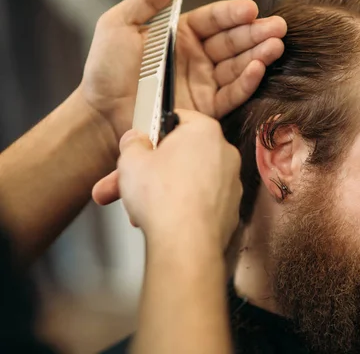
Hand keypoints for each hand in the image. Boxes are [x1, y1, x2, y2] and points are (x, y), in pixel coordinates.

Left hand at [78, 0, 285, 146]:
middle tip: (278, 27)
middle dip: (256, 33)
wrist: (101, 114)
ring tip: (276, 46)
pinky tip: (258, 69)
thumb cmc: (105, 69)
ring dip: (258, 55)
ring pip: (237, 66)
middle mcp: (196, 58)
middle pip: (233, 41)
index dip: (233, 14)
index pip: (214, 20)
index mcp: (180, 35)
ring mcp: (203, 83)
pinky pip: (231, 93)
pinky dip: (246, 82)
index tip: (251, 9)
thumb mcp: (119, 24)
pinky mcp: (206, 109)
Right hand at [116, 110, 241, 249]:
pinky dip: (181, 207)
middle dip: (150, 169)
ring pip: (189, 180)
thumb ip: (132, 143)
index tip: (142, 142)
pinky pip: (200, 201)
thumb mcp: (131, 160)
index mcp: (205, 131)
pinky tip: (159, 220)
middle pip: (182, 154)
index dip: (156, 131)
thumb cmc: (163, 198)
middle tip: (126, 180)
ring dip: (161, 191)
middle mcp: (225, 153)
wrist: (185, 243)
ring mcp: (231, 183)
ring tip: (135, 207)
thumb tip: (135, 139)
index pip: (179, 118)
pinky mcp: (229, 209)